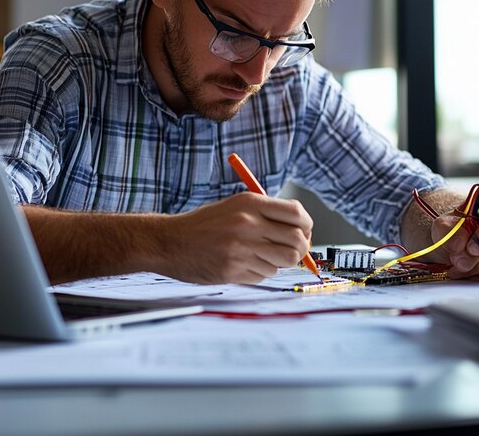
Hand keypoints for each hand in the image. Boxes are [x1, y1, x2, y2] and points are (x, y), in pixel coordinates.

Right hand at [155, 192, 313, 284]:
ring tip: (262, 256)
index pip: (296, 213)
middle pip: (297, 241)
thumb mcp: (235, 206)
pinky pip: (264, 275)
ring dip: (279, 263)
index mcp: (250, 203)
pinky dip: (261, 272)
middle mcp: (248, 223)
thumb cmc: (206, 224)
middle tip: (293, 251)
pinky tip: (244, 264)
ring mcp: (241, 248)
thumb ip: (266, 215)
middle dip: (301, 249)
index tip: (305, 231)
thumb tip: (302, 232)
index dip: (307, 225)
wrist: (171, 242)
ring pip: (283, 262)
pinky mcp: (234, 270)